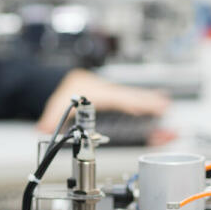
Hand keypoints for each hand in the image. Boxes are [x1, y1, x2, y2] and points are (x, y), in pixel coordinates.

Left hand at [36, 69, 171, 133]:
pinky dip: (149, 101)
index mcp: (95, 93)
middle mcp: (108, 91)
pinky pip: (135, 99)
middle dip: (146, 101)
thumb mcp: (55, 106)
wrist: (67, 81)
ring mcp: (114, 93)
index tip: (141, 107)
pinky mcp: (117, 96)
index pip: (115, 99)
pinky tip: (161, 103)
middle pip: (130, 96)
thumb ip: (50, 120)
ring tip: (167, 105)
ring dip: (151, 101)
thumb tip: (43, 128)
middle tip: (163, 106)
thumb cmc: (66, 93)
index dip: (129, 103)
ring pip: (135, 97)